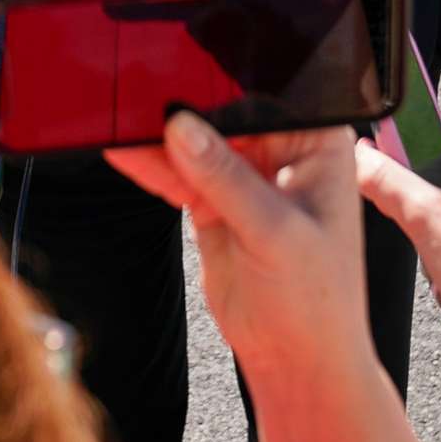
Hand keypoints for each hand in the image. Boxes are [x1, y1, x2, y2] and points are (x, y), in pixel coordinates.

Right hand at [105, 116, 375, 392]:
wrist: (296, 360)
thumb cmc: (316, 300)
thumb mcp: (275, 233)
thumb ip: (226, 178)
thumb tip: (182, 128)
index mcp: (318, 146)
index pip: (267, 102)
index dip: (225, 91)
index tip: (183, 81)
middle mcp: (283, 154)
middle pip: (224, 117)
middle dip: (186, 112)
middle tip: (142, 101)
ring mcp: (246, 179)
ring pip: (196, 145)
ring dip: (160, 139)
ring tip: (122, 123)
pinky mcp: (216, 204)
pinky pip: (179, 174)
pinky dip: (153, 166)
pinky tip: (126, 152)